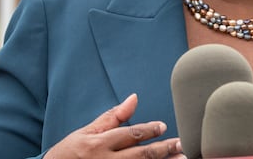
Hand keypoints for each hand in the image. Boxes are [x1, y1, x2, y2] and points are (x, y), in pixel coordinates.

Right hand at [44, 93, 183, 158]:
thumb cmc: (70, 152)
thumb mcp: (87, 132)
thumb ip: (112, 117)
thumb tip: (134, 98)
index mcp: (101, 144)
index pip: (131, 135)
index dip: (149, 130)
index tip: (163, 126)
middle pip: (141, 155)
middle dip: (164, 149)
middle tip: (182, 145)